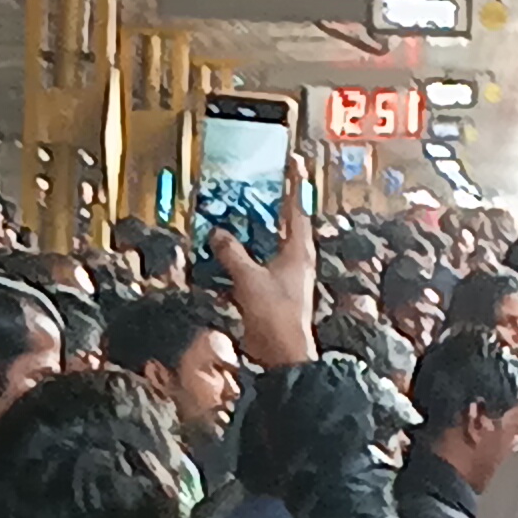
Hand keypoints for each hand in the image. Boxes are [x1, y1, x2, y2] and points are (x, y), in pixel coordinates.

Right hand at [208, 155, 319, 367]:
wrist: (282, 355)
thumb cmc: (276, 315)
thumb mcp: (249, 278)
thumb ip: (232, 253)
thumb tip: (218, 234)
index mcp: (298, 250)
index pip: (297, 207)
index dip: (294, 183)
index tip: (294, 162)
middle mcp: (295, 260)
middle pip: (284, 224)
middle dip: (271, 205)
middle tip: (259, 184)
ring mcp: (285, 277)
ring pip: (269, 245)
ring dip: (255, 232)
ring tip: (238, 215)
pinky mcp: (273, 292)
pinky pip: (257, 266)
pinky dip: (244, 258)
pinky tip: (228, 255)